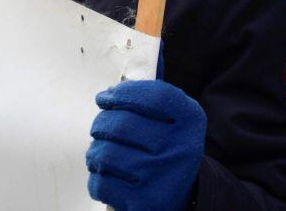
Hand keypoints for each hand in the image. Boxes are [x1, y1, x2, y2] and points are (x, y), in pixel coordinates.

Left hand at [86, 80, 204, 210]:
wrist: (180, 198)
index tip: (105, 98)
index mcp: (191, 121)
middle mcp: (181, 148)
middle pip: (121, 125)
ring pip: (105, 154)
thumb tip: (115, 86)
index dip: (122, 93)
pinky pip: (102, 183)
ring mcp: (163, 177)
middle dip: (101, 124)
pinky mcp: (145, 202)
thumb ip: (149, 98)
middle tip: (100, 128)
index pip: (154, 95)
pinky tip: (106, 176)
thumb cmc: (165, 150)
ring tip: (100, 154)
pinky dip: (96, 178)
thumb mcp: (172, 121)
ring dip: (95, 153)